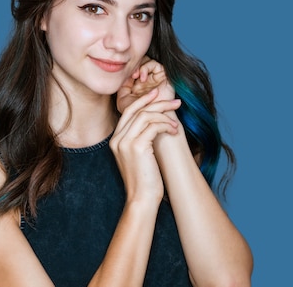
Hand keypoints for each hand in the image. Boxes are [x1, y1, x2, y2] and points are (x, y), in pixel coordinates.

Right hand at [110, 88, 181, 203]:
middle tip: (176, 102)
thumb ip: (141, 138)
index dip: (143, 100)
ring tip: (177, 123)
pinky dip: (166, 126)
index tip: (157, 94)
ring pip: (147, 116)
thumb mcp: (139, 155)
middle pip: (138, 110)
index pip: (128, 111)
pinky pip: (154, 126)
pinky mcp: (136, 147)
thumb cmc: (145, 179)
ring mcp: (125, 142)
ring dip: (165, 116)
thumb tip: (156, 121)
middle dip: (158, 103)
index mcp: (115, 139)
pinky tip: (173, 132)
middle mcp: (117, 139)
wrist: (142, 198)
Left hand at [117, 57, 175, 113]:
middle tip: (130, 74)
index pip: (132, 69)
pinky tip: (143, 78)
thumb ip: (121, 87)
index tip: (122, 76)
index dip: (127, 70)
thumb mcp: (123, 101)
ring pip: (147, 62)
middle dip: (133, 66)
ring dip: (139, 67)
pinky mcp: (164, 77)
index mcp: (138, 85)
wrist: (151, 120)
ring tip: (136, 76)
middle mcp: (147, 81)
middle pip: (139, 63)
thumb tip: (122, 75)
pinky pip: (156, 64)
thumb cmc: (137, 114)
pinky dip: (147, 67)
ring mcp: (156, 78)